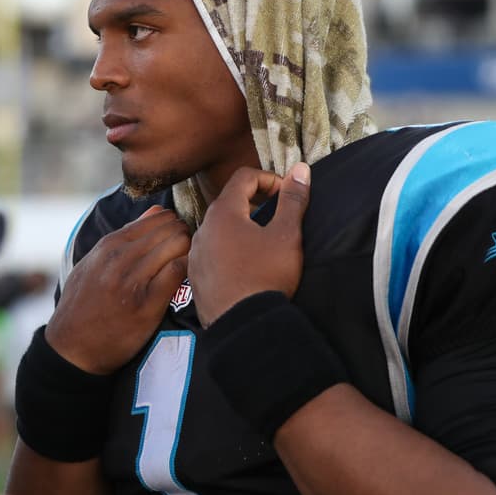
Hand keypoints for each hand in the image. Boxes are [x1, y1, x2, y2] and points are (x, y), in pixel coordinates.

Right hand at [46, 205, 189, 373]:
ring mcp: (133, 281)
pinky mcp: (147, 305)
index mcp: (108, 246)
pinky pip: (178, 273)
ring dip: (189, 254)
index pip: (156, 219)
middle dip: (185, 238)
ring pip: (177, 247)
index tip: (177, 239)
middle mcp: (120, 259)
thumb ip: (126, 236)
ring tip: (187, 267)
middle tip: (187, 254)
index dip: (174, 226)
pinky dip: (187, 271)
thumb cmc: (84, 303)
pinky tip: (185, 281)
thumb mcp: (95, 263)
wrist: (72, 347)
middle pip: (171, 231)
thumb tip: (156, 210)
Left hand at [189, 163, 310, 326]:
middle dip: (253, 201)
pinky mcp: (194, 276)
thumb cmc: (266, 276)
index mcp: (223, 213)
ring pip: (217, 228)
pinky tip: (244, 265)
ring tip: (260, 241)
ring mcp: (195, 254)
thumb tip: (301, 169)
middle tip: (276, 214)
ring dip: (239, 226)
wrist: (244, 325)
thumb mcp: (287, 235)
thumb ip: (293, 199)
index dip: (268, 179)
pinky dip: (227, 249)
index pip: (243, 177)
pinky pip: (211, 252)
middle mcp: (202, 229)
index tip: (285, 194)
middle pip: (228, 201)